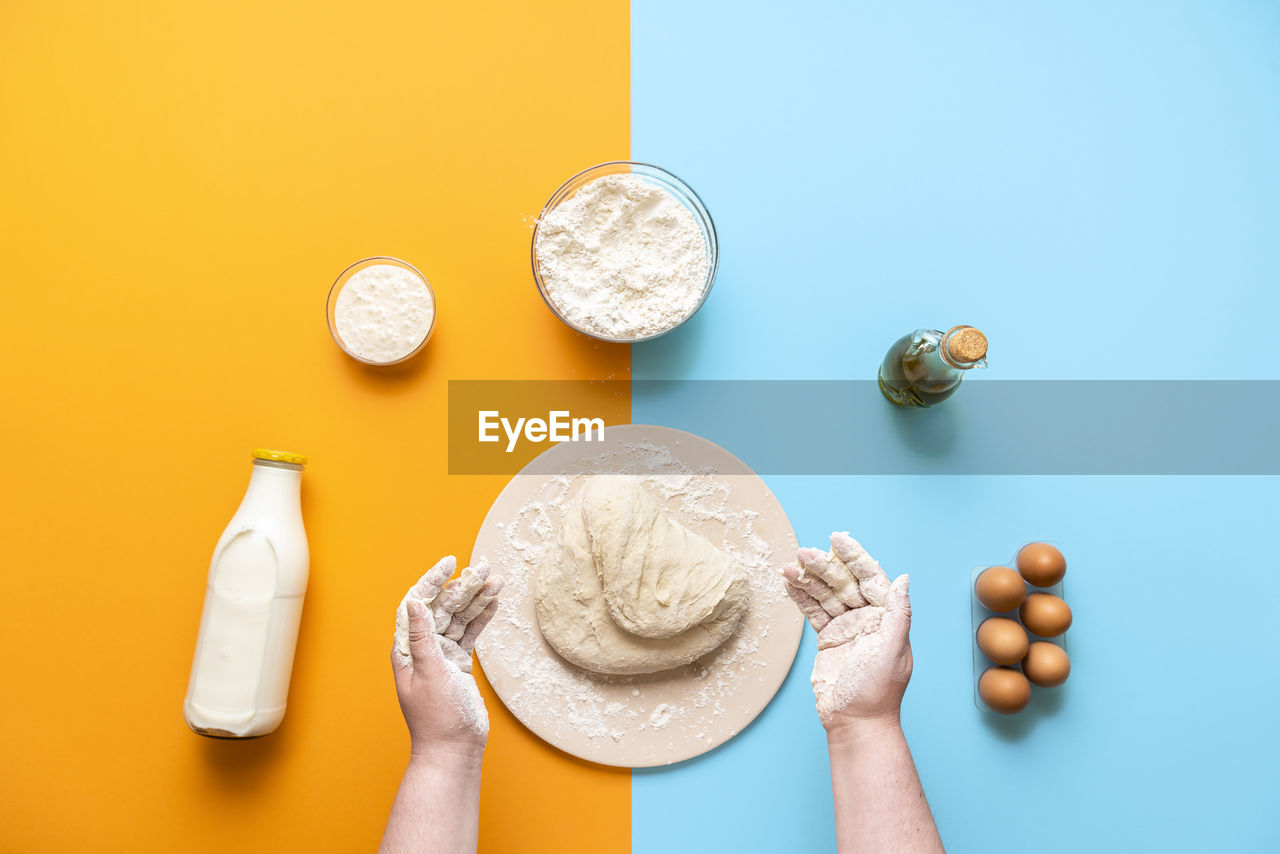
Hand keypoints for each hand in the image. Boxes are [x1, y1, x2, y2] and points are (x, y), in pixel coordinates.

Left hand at [392, 556, 501, 757]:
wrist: (453, 750)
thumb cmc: (436, 719)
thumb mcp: (429, 674)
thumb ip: (422, 638)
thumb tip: (413, 603)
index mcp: (408, 648)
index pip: (418, 604)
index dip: (433, 581)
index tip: (450, 563)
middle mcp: (423, 648)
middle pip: (443, 607)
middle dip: (463, 587)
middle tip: (485, 568)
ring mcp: (442, 655)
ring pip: (460, 618)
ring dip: (477, 599)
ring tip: (496, 581)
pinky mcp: (458, 664)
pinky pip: (470, 634)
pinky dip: (482, 619)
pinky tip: (494, 604)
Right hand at [781, 533, 911, 735]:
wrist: (855, 722)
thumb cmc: (878, 690)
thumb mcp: (892, 650)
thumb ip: (898, 613)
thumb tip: (904, 578)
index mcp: (885, 617)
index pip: (870, 578)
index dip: (854, 557)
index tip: (837, 539)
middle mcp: (866, 617)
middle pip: (843, 583)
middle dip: (824, 566)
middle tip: (803, 553)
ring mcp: (846, 627)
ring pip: (825, 595)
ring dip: (808, 579)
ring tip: (788, 567)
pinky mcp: (828, 638)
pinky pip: (813, 612)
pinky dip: (801, 597)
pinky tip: (789, 584)